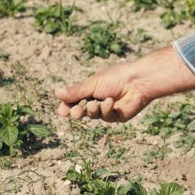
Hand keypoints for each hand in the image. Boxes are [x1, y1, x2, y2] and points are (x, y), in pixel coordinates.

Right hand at [55, 47, 194, 121]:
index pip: (73, 100)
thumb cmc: (116, 77)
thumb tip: (57, 93)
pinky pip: (105, 117)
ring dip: (91, 110)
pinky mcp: (116, 116)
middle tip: (75, 111)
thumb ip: (76, 91)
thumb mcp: (93, 84)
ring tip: (94, 104)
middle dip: (76, 112)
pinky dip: (106, 110)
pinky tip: (111, 102)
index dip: (67, 106)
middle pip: (80, 111)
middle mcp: (97, 99)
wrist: (137, 81)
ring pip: (91, 115)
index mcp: (90, 89)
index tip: (62, 111)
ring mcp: (106, 109)